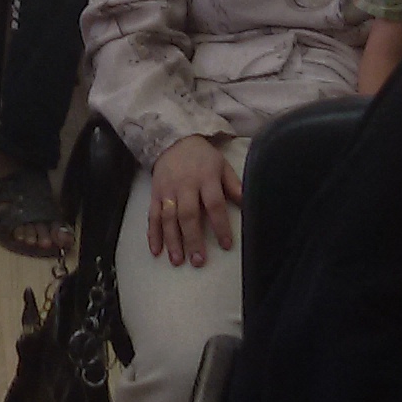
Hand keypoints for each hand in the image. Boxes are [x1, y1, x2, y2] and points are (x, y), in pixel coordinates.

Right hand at [144, 135, 240, 265]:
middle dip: (193, 239)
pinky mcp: (155, 194)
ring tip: (178, 261)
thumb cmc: (203, 158)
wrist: (174, 140)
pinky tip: (156, 251)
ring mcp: (167, 190)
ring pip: (168, 218)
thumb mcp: (222, 166)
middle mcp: (185, 185)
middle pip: (188, 215)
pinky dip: (153, 234)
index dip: (220, 225)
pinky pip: (152, 216)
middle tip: (198, 261)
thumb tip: (249, 205)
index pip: (214, 204)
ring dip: (172, 241)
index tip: (226, 245)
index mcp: (205, 178)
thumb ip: (234, 186)